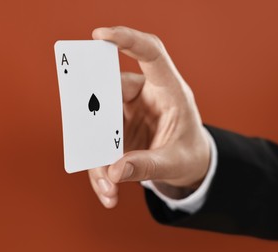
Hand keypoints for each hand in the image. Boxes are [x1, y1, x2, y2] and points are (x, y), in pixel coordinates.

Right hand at [88, 26, 210, 207]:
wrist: (187, 164)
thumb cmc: (188, 153)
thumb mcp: (176, 162)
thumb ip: (149, 165)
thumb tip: (115, 171)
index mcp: (168, 90)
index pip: (150, 54)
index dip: (127, 40)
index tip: (100, 34)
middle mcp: (144, 94)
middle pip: (111, 92)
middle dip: (98, 122)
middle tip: (89, 145)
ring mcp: (127, 111)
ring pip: (100, 123)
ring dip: (98, 156)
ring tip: (108, 187)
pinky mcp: (116, 129)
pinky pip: (99, 143)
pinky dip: (101, 169)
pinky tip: (109, 191)